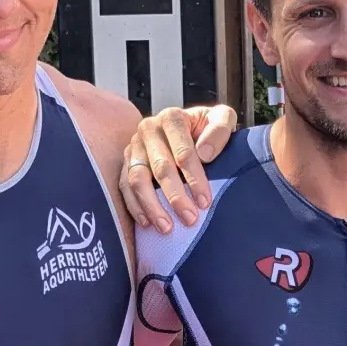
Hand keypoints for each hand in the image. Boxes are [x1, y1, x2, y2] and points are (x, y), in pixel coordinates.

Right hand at [120, 105, 236, 232]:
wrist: (191, 128)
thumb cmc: (208, 128)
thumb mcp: (222, 118)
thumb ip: (220, 128)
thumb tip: (204, 153)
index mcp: (172, 118)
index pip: (183, 152)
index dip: (194, 179)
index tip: (204, 202)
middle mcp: (148, 129)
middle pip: (160, 167)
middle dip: (175, 197)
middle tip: (190, 219)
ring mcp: (134, 146)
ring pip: (138, 179)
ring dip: (152, 206)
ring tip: (167, 227)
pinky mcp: (126, 161)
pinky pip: (124, 186)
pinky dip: (135, 206)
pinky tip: (147, 223)